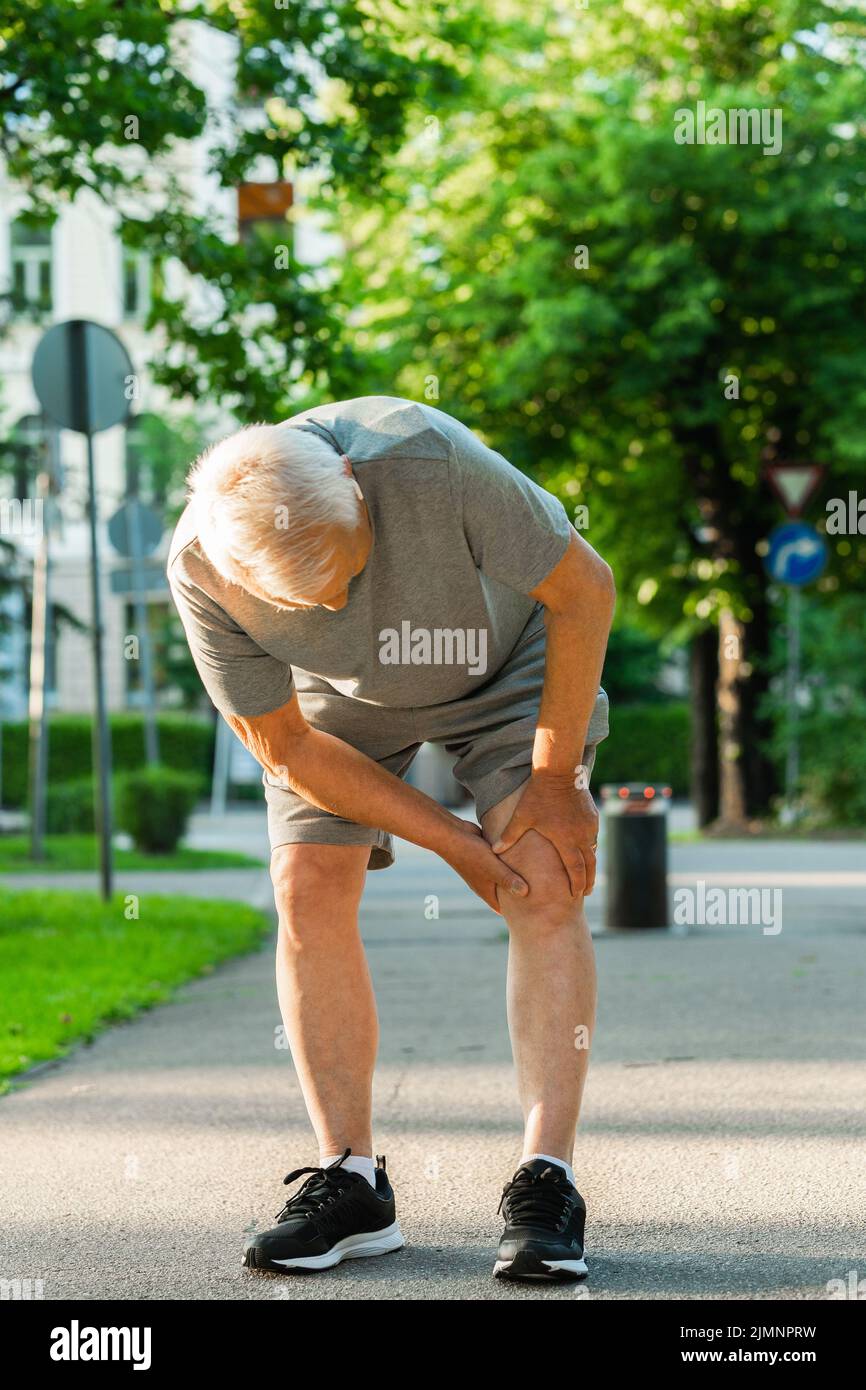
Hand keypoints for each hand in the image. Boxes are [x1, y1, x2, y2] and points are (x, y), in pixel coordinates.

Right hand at [443, 821, 529, 913]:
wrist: (451, 834)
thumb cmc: (470, 853)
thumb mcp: (492, 867)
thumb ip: (508, 879)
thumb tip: (526, 893)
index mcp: (485, 891)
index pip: (503, 909)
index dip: (517, 915)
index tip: (534, 916)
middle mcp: (485, 882)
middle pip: (505, 894)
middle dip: (519, 897)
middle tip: (541, 899)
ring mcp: (485, 869)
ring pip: (504, 877)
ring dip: (516, 878)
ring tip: (538, 880)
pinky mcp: (487, 856)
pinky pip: (502, 864)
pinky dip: (512, 864)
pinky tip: (526, 859)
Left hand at [491, 771, 598, 895]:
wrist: (559, 773)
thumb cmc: (538, 796)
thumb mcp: (522, 817)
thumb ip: (509, 835)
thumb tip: (494, 851)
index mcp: (565, 841)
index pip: (575, 870)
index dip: (577, 884)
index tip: (577, 896)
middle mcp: (581, 836)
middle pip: (590, 865)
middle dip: (588, 881)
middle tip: (586, 893)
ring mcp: (589, 826)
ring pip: (593, 850)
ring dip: (591, 864)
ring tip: (587, 875)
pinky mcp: (593, 816)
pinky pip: (593, 836)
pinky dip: (591, 847)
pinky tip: (587, 850)